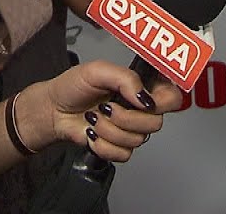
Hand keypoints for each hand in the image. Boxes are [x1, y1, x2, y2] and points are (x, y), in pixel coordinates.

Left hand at [28, 60, 183, 161]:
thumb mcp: (98, 70)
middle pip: (156, 123)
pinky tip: (94, 133)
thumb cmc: (72, 87)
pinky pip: (124, 154)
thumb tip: (144, 97)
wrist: (53, 111)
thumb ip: (125, 78)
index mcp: (141, 86)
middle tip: (107, 108)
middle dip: (126, 118)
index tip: (144, 101)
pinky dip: (104, 145)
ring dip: (110, 130)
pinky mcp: (119, 146)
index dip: (163, 101)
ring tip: (95, 118)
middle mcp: (139, 108)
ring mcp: (130, 129)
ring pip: (137, 140)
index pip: (171, 96)